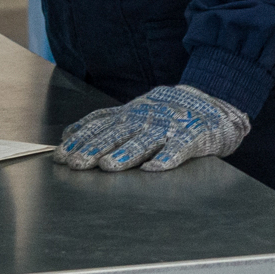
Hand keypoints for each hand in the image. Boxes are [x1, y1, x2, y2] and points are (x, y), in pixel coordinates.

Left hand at [54, 85, 249, 172]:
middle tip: (77, 163)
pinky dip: (168, 158)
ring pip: (145, 140)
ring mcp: (171, 126)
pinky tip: (155, 169)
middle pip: (119, 133)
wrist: (214, 104)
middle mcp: (148, 118)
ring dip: (126, 153)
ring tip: (108, 166)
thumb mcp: (134, 113)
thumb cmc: (168, 113)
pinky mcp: (194, 136)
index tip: (61, 155)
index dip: (81, 140)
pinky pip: (180, 148)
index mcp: (132, 114)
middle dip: (96, 148)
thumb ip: (103, 122)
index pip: (102, 126)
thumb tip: (68, 133)